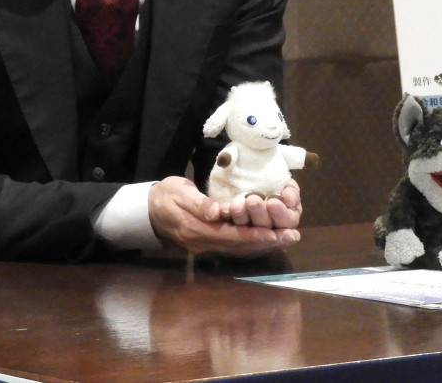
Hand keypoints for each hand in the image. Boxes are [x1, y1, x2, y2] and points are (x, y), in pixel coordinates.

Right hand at [147, 177, 300, 256]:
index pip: (233, 236)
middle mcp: (205, 243)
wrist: (149, 209)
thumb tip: (217, 212)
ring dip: (265, 244)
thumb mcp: (179, 193)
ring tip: (287, 238)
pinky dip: (254, 243)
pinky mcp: (209, 243)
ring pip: (240, 248)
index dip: (256, 235)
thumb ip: (199, 203)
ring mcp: (207, 246)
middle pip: (241, 246)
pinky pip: (235, 246)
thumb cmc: (166, 195)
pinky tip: (268, 239)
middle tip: (292, 237)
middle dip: (268, 241)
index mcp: (197, 230)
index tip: (277, 233)